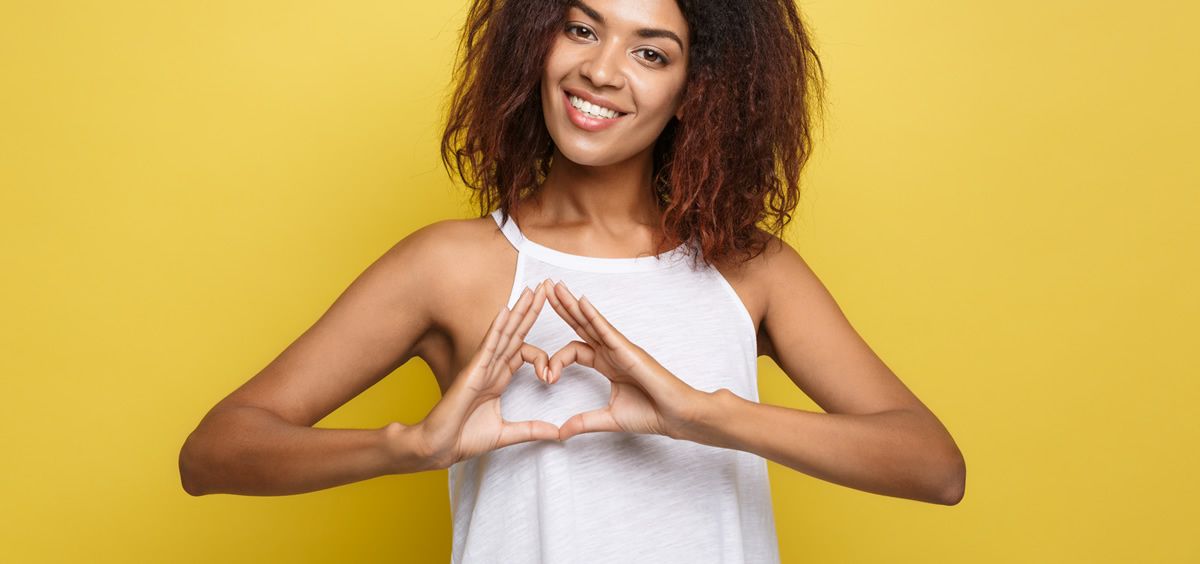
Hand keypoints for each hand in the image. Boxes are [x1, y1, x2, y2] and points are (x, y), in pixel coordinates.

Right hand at [414, 281, 559, 468]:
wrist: (440, 448)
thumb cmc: (463, 438)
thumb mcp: (506, 433)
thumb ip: (532, 430)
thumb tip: (558, 433)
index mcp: (498, 379)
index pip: (523, 351)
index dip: (539, 346)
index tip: (550, 357)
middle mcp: (491, 368)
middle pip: (515, 333)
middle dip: (530, 311)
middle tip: (546, 287)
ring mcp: (481, 367)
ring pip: (504, 333)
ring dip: (518, 311)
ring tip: (532, 289)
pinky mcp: (472, 372)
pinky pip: (488, 346)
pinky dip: (497, 327)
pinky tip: (506, 310)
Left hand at [542, 280, 707, 440]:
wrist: (676, 417)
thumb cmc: (651, 414)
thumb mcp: (608, 418)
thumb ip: (583, 422)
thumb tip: (560, 433)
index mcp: (606, 363)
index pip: (574, 350)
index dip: (555, 361)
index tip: (547, 379)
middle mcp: (611, 351)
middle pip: (581, 324)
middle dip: (562, 306)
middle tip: (544, 287)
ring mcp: (620, 348)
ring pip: (591, 321)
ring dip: (571, 303)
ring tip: (554, 286)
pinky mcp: (629, 350)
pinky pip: (607, 330)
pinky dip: (593, 315)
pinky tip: (580, 302)